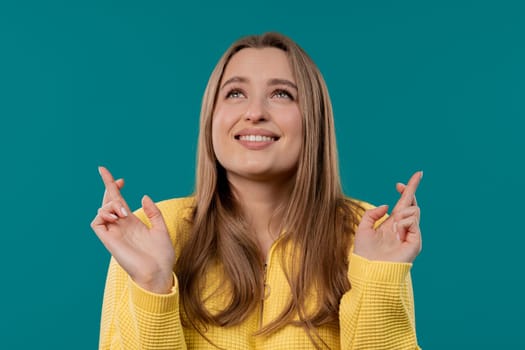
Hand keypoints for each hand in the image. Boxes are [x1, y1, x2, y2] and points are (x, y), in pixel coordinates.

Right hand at [91, 166, 174, 293]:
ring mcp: (114, 233)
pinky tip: (116, 215)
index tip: (120, 178)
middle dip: (108, 186)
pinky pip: (96, 223)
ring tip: (123, 211)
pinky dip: (102, 214)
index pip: (119, 202)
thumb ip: (153, 213)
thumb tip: (144, 196)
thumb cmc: (161, 256)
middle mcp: (121, 226)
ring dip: (110, 204)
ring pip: (102, 210)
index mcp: (133, 223)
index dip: (115, 188)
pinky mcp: (109, 241)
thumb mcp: (161, 229)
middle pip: (108, 202)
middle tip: (116, 179)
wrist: (158, 273)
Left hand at [354, 171, 422, 262]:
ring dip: (401, 213)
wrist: (369, 269)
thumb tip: (388, 206)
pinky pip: (413, 221)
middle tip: (402, 183)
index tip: (400, 182)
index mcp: (392, 224)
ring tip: (393, 226)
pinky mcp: (415, 242)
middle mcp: (403, 228)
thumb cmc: (365, 252)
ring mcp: (411, 234)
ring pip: (414, 210)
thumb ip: (372, 214)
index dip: (406, 190)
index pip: (403, 204)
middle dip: (411, 189)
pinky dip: (403, 223)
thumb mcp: (363, 228)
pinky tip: (397, 231)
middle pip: (412, 204)